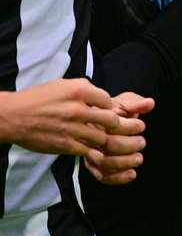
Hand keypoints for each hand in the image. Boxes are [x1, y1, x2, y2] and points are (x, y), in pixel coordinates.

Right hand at [0, 78, 119, 156]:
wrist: (13, 117)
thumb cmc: (36, 99)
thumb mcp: (61, 85)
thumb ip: (83, 88)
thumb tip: (98, 96)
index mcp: (78, 91)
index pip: (107, 100)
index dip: (108, 106)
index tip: (104, 110)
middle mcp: (77, 110)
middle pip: (111, 120)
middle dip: (113, 124)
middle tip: (109, 126)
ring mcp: (72, 129)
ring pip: (102, 137)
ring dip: (102, 138)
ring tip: (100, 137)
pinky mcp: (64, 145)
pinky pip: (87, 150)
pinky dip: (92, 150)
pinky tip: (90, 148)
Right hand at [83, 92, 154, 184]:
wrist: (100, 120)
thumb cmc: (113, 111)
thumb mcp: (123, 102)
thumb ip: (135, 103)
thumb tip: (150, 103)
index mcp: (97, 118)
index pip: (113, 125)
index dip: (131, 127)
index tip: (141, 126)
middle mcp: (89, 136)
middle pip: (109, 145)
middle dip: (130, 146)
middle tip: (141, 142)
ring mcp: (88, 152)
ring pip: (104, 162)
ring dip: (125, 162)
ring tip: (139, 158)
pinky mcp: (92, 165)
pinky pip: (101, 176)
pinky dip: (118, 178)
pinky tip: (132, 174)